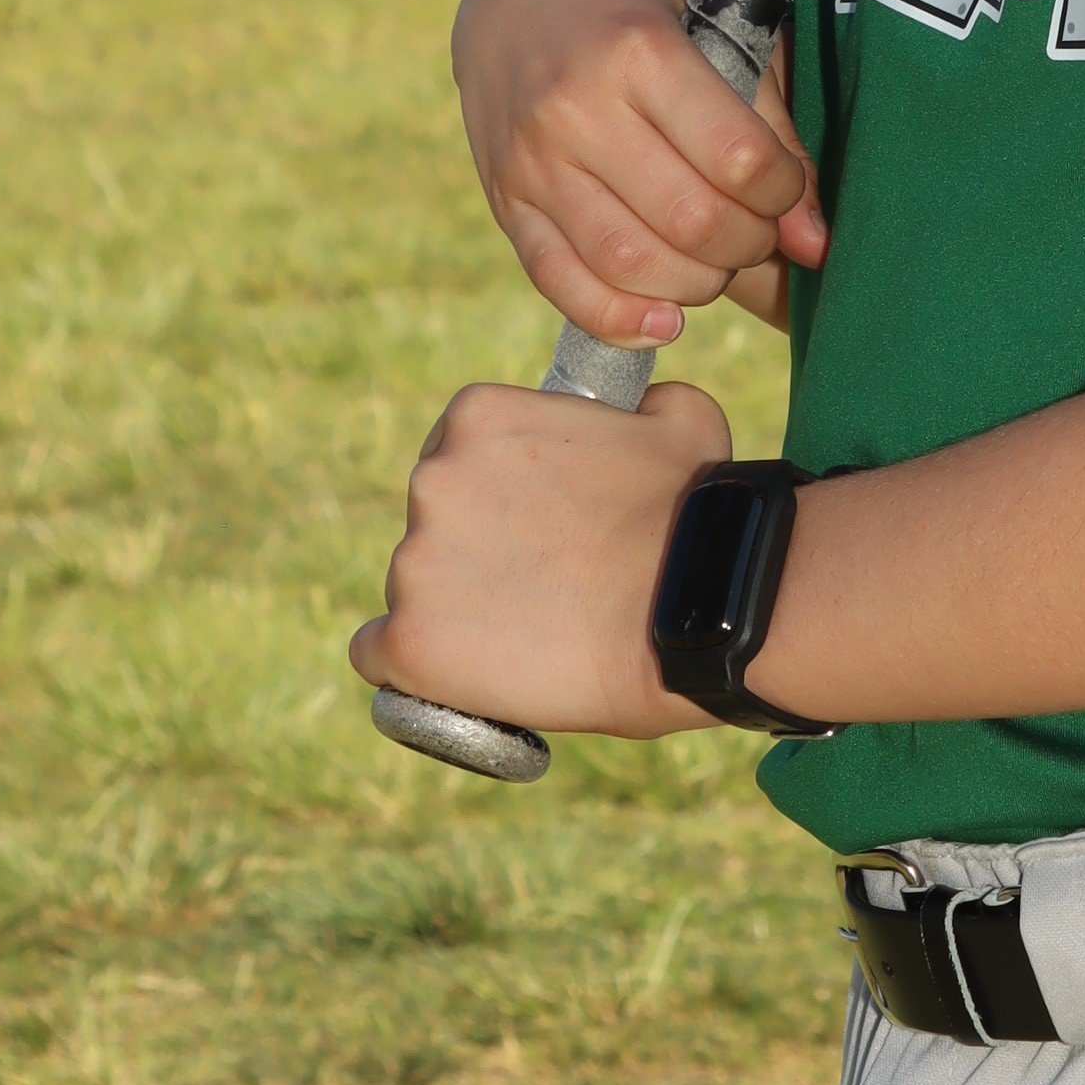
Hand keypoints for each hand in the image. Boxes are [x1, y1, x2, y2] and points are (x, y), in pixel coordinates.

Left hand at [350, 374, 744, 736]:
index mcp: (477, 417)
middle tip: (543, 588)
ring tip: (532, 640)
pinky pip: (381, 657)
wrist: (703, 607)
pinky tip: (464, 676)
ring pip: (415, 591)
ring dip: (457, 612)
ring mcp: (414, 564)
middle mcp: (431, 480)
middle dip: (478, 553)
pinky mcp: (411, 644)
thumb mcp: (680, 419)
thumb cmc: (700, 512)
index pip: (456, 458)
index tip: (536, 531)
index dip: (498, 500)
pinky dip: (418, 669)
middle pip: (432, 524)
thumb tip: (639, 411)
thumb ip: (638, 407)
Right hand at [453, 0, 828, 344]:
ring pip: (631, 265)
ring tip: (715, 257)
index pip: (738, 157)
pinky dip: (622, 320)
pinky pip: (562, 285)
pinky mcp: (506, 202)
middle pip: (691, 221)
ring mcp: (533, 162)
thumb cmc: (636, 4)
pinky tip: (666, 318)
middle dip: (750, 242)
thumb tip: (813, 243)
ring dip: (698, 283)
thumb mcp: (713, 25)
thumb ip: (770, 124)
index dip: (785, 190)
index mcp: (640, 50)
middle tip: (758, 226)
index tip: (786, 184)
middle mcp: (576, 109)